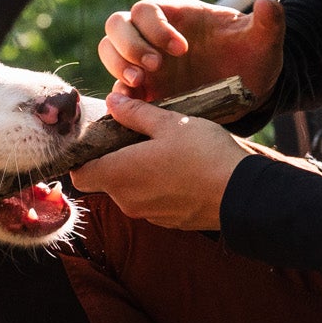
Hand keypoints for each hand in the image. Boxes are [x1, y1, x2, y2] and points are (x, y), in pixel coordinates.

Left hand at [71, 94, 261, 230]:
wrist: (242, 194)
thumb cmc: (203, 154)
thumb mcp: (169, 123)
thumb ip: (135, 113)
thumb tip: (111, 101)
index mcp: (118, 175)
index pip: (79, 175)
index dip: (82, 158)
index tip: (96, 139)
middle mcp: (126, 201)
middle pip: (105, 180)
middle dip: (113, 159)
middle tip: (134, 134)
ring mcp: (148, 215)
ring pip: (129, 191)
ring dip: (136, 172)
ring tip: (160, 149)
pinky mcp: (168, 222)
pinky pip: (151, 201)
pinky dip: (156, 186)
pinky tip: (178, 169)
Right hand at [101, 0, 285, 110]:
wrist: (251, 87)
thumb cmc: (254, 56)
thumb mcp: (265, 41)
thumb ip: (268, 23)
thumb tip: (268, 3)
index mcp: (179, 15)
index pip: (147, 10)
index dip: (156, 27)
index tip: (181, 49)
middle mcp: (155, 35)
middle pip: (117, 26)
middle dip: (129, 46)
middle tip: (155, 69)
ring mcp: (146, 62)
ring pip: (110, 52)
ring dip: (118, 66)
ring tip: (141, 87)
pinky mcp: (146, 90)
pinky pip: (118, 88)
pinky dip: (119, 96)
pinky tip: (135, 108)